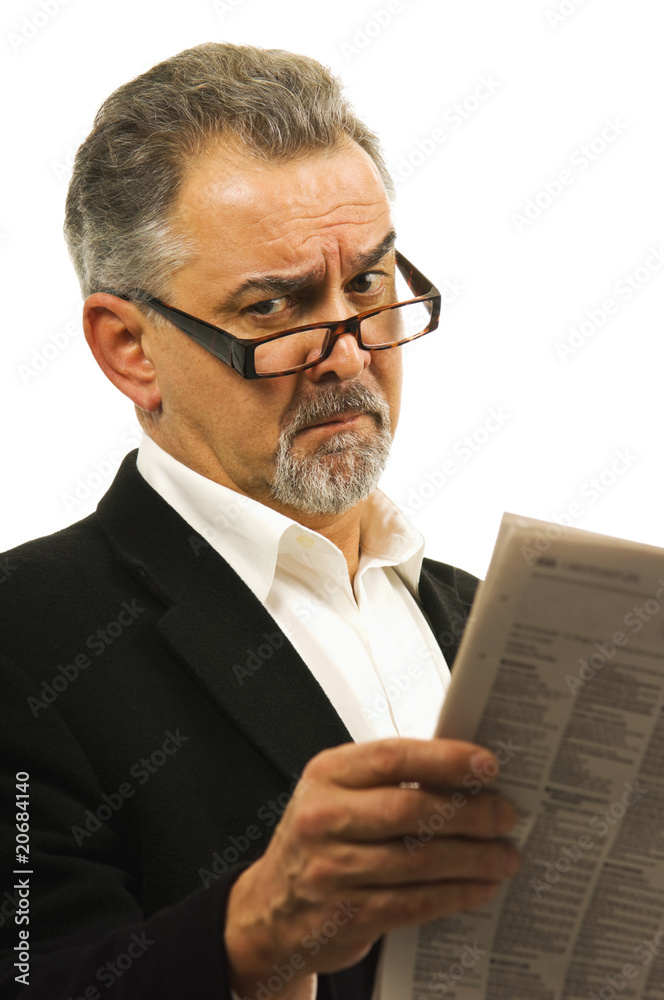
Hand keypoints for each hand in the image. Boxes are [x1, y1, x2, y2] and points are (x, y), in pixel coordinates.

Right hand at [224, 738, 518, 998]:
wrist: (270, 910)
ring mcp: (332, 870)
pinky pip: (414, 903)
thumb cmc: (317, 840)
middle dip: (469, 812)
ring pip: (419, 861)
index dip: (445, 760)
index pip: (391, 758)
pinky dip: (455, 894)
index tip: (487, 765)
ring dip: (473, 859)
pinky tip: (479, 887)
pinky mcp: (346, 916)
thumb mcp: (336, 794)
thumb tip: (464, 773)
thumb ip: (386, 779)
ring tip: (504, 855)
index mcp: (325, 775)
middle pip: (410, 810)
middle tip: (505, 814)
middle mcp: (323, 818)